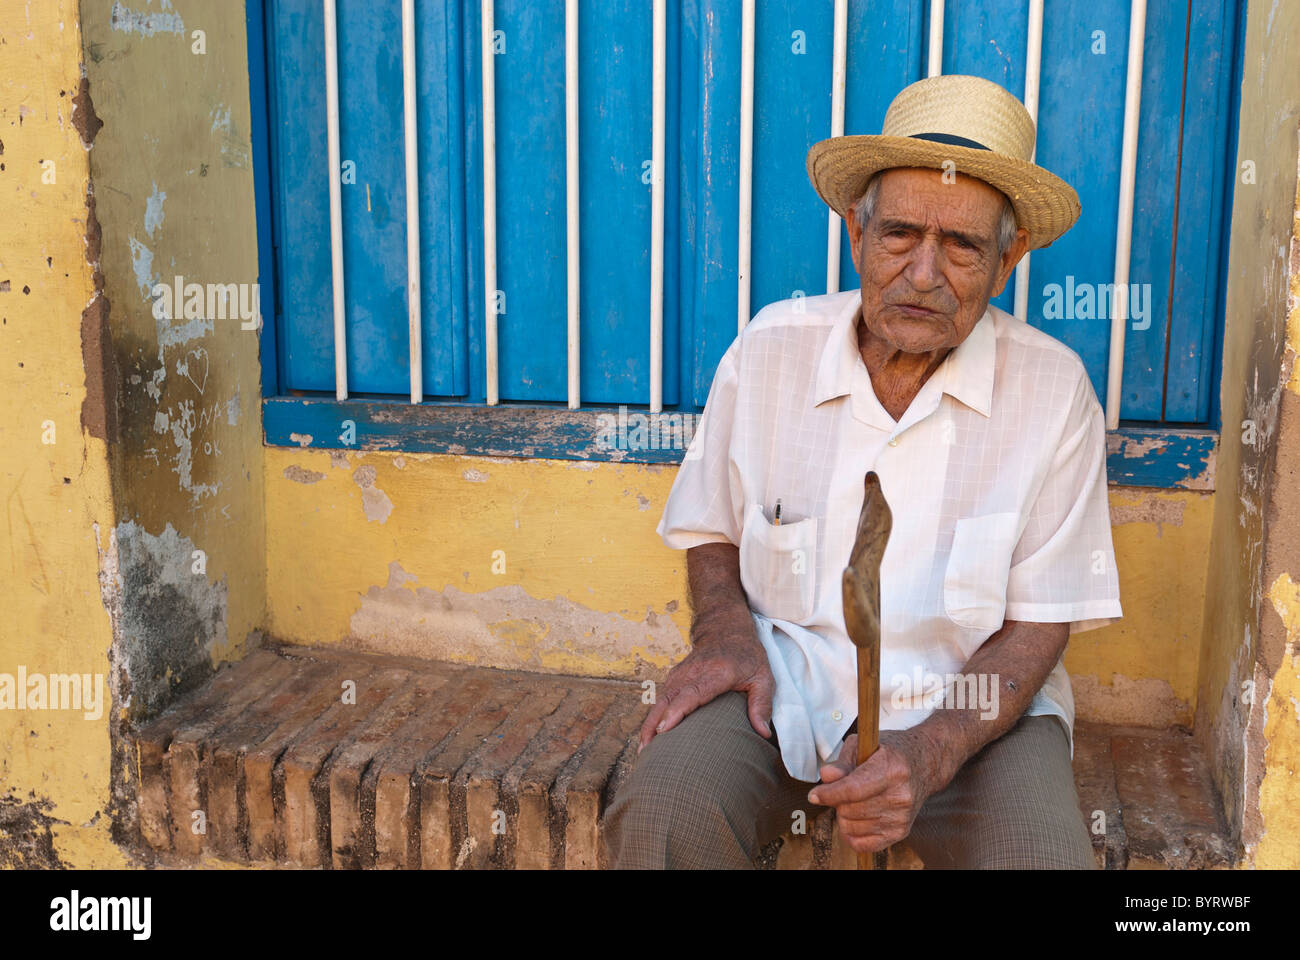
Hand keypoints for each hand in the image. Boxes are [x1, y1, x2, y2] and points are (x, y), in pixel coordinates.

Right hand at [638, 632, 774, 751]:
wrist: (727, 629)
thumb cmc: (747, 656)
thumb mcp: (763, 677)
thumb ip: (762, 704)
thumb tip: (763, 733)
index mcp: (717, 672)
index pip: (692, 692)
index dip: (677, 711)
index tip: (664, 730)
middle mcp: (694, 671)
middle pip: (669, 698)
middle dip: (655, 723)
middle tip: (647, 750)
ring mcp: (681, 672)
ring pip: (660, 698)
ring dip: (650, 722)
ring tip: (645, 749)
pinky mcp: (675, 676)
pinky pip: (661, 696)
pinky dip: (653, 715)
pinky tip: (650, 734)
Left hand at [806, 729, 937, 853]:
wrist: (923, 765)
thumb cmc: (889, 753)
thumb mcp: (864, 745)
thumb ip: (843, 762)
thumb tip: (826, 776)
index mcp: (892, 768)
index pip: (854, 789)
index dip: (829, 794)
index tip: (814, 795)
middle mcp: (901, 795)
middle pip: (850, 810)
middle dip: (837, 801)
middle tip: (844, 789)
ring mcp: (902, 817)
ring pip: (852, 828)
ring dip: (844, 816)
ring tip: (855, 800)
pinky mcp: (901, 832)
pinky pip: (862, 845)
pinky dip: (851, 834)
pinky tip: (855, 818)